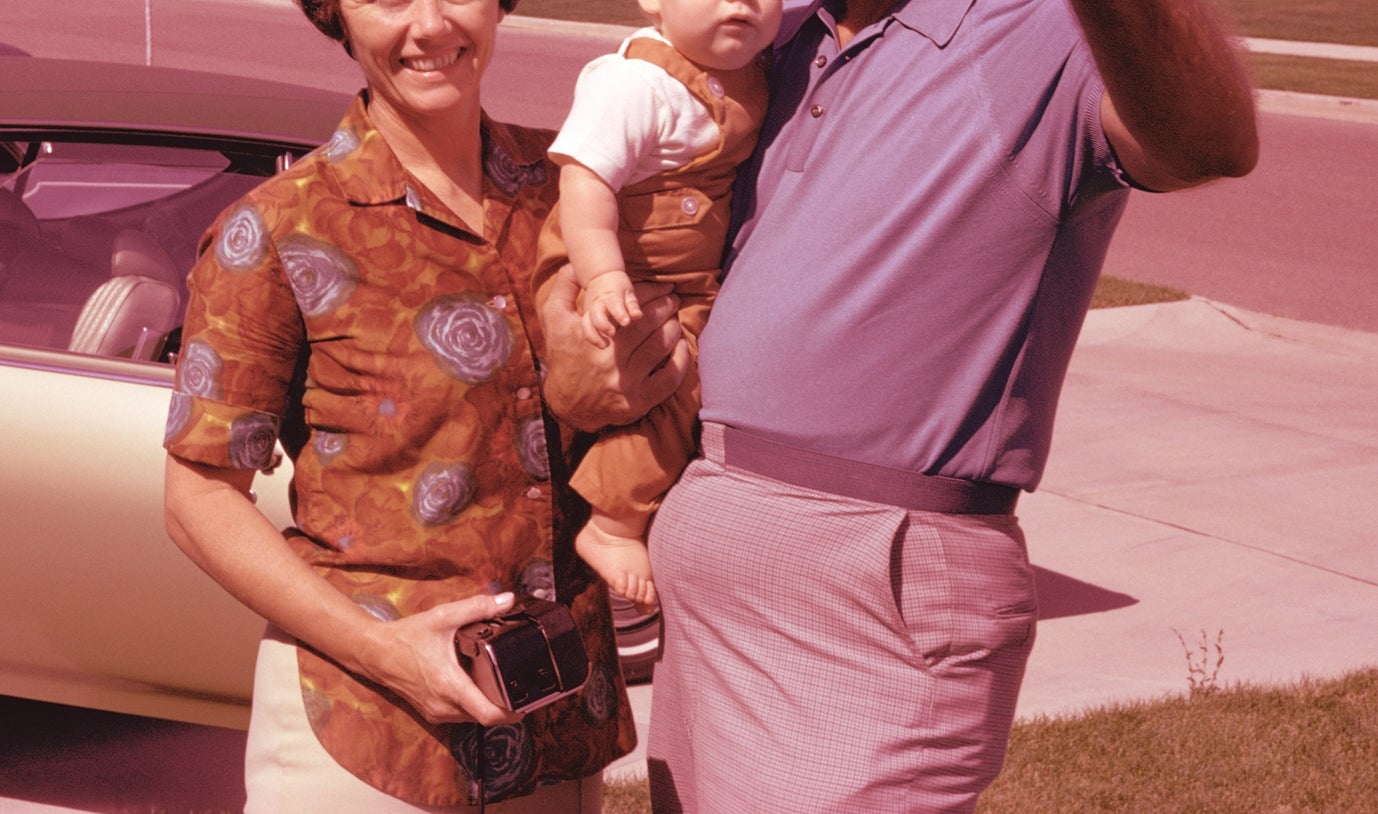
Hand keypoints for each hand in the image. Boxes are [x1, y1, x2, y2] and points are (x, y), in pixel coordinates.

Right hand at [358, 591, 521, 725]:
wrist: (375, 653)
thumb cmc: (407, 637)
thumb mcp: (443, 617)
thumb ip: (477, 607)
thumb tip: (507, 600)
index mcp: (451, 686)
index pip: (489, 714)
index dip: (513, 713)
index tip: (529, 702)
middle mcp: (444, 706)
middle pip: (486, 717)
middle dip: (506, 706)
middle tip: (522, 687)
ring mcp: (437, 712)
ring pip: (473, 718)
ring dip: (489, 706)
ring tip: (504, 685)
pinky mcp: (431, 712)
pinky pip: (460, 715)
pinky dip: (473, 704)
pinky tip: (479, 685)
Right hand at [542, 264, 690, 431]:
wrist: (566, 404)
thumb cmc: (563, 356)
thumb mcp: (554, 319)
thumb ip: (564, 287)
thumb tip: (574, 264)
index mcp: (592, 335)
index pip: (628, 306)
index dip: (649, 292)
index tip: (661, 286)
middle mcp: (609, 360)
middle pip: (648, 325)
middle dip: (665, 307)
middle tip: (673, 298)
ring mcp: (625, 383)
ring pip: (660, 347)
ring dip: (672, 328)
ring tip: (674, 319)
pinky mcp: (638, 402)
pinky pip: (669, 379)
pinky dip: (680, 359)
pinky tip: (681, 346)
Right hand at [582, 270, 643, 346]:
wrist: (599, 276)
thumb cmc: (618, 286)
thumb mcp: (628, 292)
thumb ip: (632, 305)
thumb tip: (636, 316)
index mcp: (610, 295)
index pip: (614, 304)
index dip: (619, 313)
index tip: (626, 322)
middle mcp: (597, 303)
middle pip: (595, 314)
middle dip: (602, 325)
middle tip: (612, 333)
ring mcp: (589, 310)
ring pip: (586, 323)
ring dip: (593, 336)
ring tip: (604, 345)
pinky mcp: (586, 317)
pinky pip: (585, 328)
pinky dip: (590, 337)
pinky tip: (601, 344)